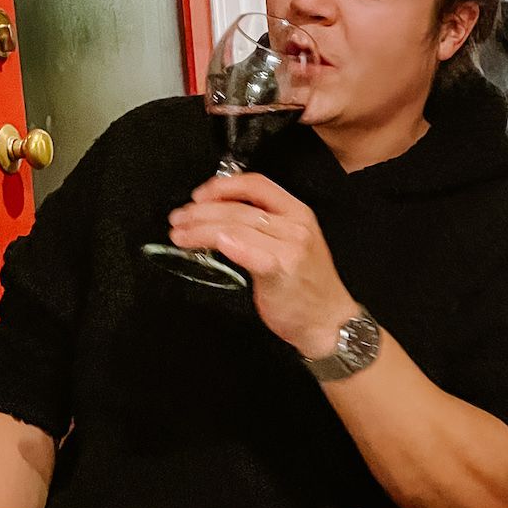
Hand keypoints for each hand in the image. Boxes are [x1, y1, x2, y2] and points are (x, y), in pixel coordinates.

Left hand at [168, 172, 356, 356]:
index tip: (198, 195)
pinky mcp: (281, 269)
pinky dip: (224, 243)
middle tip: (179, 219)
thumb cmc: (306, 287)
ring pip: (236, 226)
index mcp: (298, 213)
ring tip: (180, 235)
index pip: (256, 185)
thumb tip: (220, 218)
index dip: (222, 186)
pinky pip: (246, 249)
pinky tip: (204, 245)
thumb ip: (262, 228)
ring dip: (201, 229)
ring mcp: (290, 246)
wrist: (329, 322)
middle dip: (201, 211)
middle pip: (239, 208)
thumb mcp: (290, 245)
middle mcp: (295, 225)